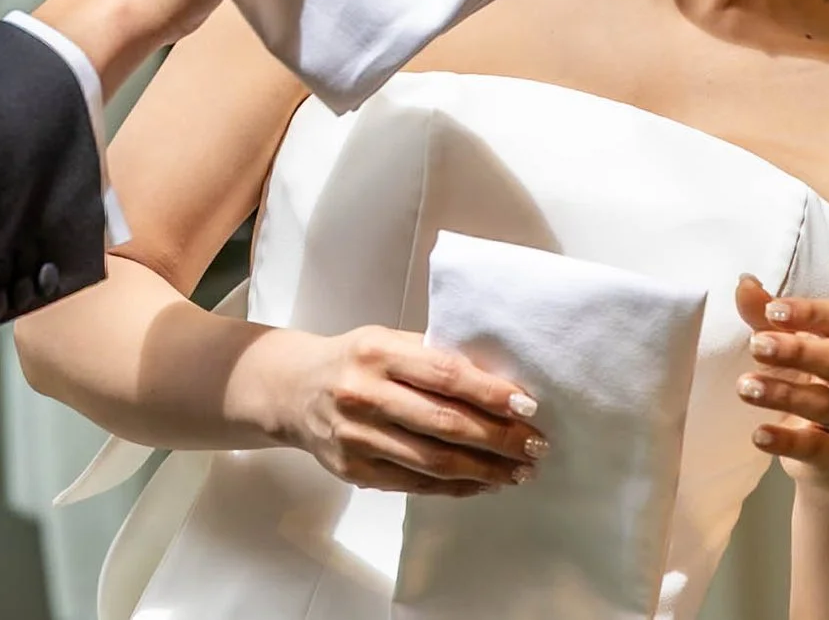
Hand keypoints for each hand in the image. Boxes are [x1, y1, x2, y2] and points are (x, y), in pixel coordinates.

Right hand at [268, 325, 546, 495]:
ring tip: (518, 471)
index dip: (491, 394)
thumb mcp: (386, 341)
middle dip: (499, 439)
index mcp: (376, 353)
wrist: (293, 390)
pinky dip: (456, 486)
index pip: (445, 376)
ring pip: (433, 462)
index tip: (528, 406)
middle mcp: (362, 394)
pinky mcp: (354, 470)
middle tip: (535, 446)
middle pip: (444, 424)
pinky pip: (415, 484)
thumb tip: (500, 383)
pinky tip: (482, 482)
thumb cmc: (354, 361)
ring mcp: (356, 436)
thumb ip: (433, 357)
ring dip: (485, 470)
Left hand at [735, 277, 828, 488]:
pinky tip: (758, 434)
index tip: (772, 309)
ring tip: (745, 387)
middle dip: (795, 351)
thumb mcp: (790, 346)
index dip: (808, 313)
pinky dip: (785, 441)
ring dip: (782, 393)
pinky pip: (814, 445)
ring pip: (822, 402)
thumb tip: (743, 282)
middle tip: (755, 345)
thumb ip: (766, 316)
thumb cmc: (810, 382)